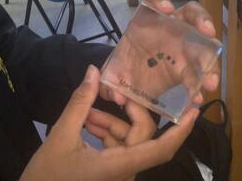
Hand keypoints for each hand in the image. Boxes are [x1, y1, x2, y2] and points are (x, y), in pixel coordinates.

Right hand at [20, 65, 199, 180]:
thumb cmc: (46, 175)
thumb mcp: (61, 134)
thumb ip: (80, 101)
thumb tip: (93, 71)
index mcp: (119, 166)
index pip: (160, 149)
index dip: (180, 130)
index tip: (194, 111)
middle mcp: (125, 171)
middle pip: (142, 136)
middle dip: (130, 111)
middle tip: (113, 93)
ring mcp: (118, 172)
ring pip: (128, 140)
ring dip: (111, 121)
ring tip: (87, 110)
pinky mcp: (110, 172)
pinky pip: (117, 147)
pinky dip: (106, 132)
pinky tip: (87, 121)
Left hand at [99, 0, 219, 105]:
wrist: (131, 80)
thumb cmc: (125, 64)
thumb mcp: (115, 71)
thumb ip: (112, 81)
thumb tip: (117, 96)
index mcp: (148, 21)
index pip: (154, 1)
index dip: (161, 0)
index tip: (166, 9)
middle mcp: (171, 28)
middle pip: (191, 14)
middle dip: (202, 20)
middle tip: (207, 31)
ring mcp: (185, 45)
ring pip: (206, 42)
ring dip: (211, 59)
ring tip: (209, 80)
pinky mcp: (191, 65)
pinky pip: (203, 70)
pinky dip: (204, 82)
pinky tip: (197, 96)